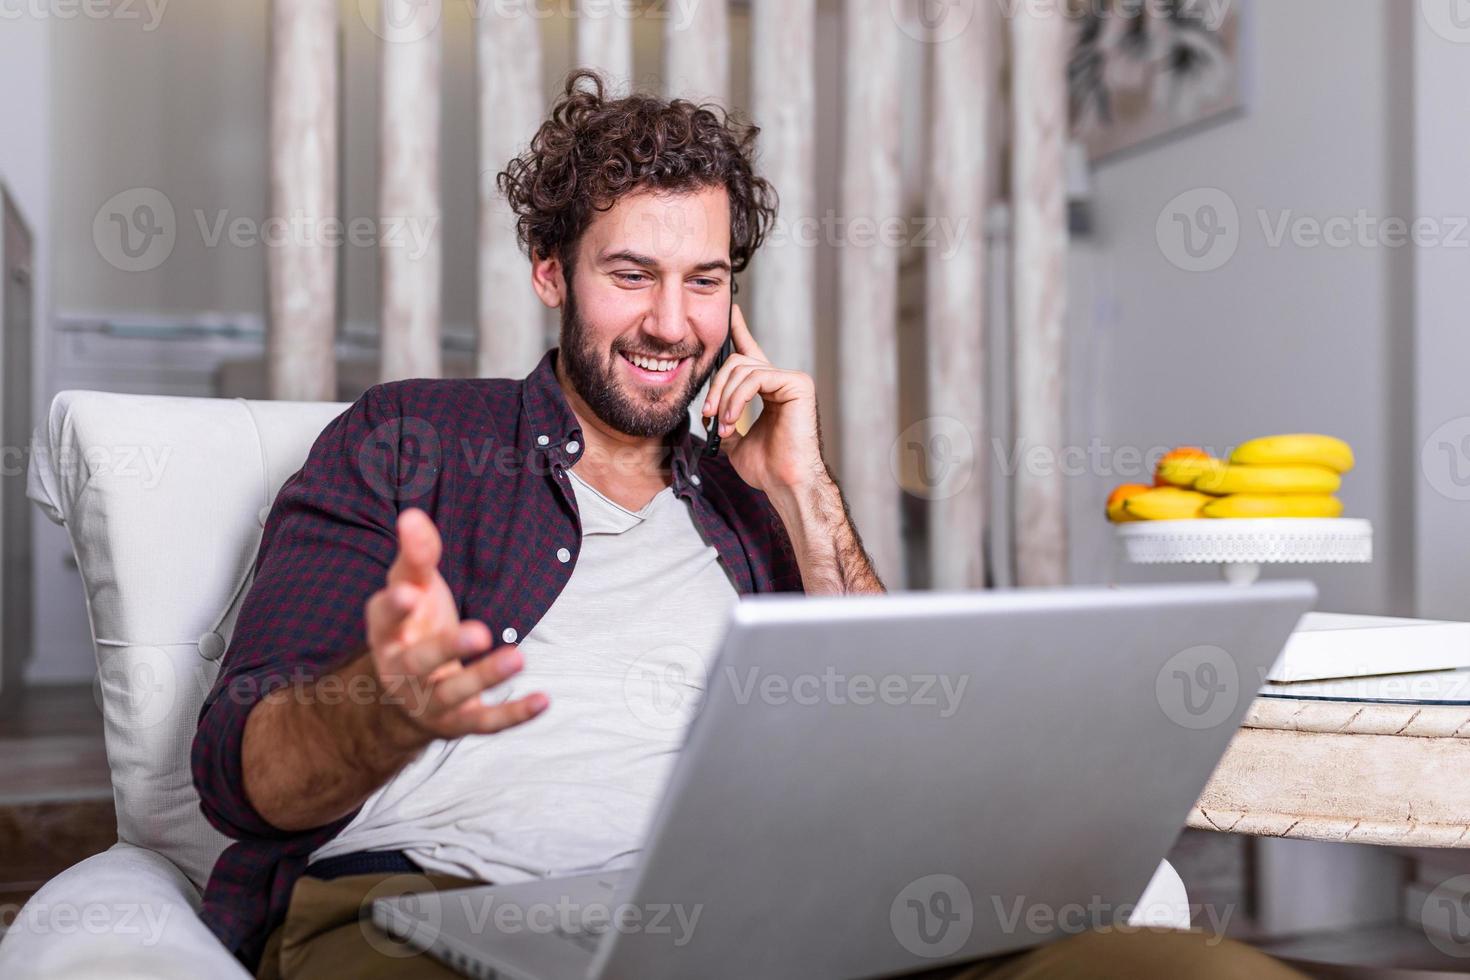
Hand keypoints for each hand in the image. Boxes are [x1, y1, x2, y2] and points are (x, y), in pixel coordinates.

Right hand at [363, 508, 547, 746]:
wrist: (408, 693)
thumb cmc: (414, 626)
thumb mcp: (413, 589)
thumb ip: (416, 556)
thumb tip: (412, 515)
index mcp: (386, 634)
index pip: (383, 619)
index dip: (394, 607)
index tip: (409, 592)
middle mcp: (401, 672)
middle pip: (419, 661)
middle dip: (446, 647)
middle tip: (480, 631)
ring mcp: (430, 701)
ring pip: (454, 693)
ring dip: (485, 677)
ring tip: (519, 657)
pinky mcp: (459, 723)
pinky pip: (486, 723)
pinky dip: (513, 714)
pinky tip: (543, 700)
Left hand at [701, 304, 827, 494]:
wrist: (785, 483)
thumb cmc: (766, 469)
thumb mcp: (734, 441)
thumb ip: (724, 419)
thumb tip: (707, 412)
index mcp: (769, 389)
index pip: (751, 353)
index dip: (740, 331)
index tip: (730, 312)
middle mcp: (781, 380)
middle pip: (737, 361)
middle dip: (716, 387)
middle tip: (708, 415)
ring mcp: (792, 380)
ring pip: (743, 369)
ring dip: (725, 398)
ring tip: (724, 424)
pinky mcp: (797, 384)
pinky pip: (756, 377)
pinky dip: (738, 398)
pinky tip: (734, 420)